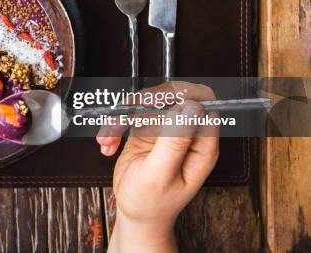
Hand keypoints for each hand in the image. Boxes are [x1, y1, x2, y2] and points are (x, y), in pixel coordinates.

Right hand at [97, 82, 218, 252]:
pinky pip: (130, 113)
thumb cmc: (151, 203)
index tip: (154, 103)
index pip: (202, 102)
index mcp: (201, 144)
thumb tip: (192, 106)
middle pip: (171, 95)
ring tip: (108, 139)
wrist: (134, 215)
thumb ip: (176, 140)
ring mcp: (166, 129)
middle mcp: (187, 133)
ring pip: (146, 102)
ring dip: (121, 117)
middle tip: (123, 118)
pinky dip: (114, 126)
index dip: (179, 95)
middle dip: (142, 103)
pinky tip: (108, 145)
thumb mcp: (161, 174)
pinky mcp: (147, 129)